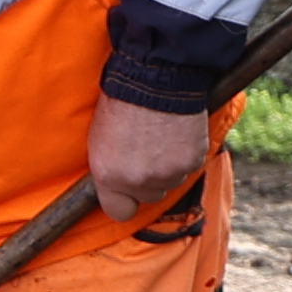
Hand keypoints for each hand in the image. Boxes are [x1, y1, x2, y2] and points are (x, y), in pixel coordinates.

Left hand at [88, 95, 210, 221]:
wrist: (156, 80)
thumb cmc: (122, 102)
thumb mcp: (100, 139)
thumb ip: (111, 168)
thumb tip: (118, 181)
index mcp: (108, 176)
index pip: (119, 212)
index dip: (124, 201)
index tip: (127, 191)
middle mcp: (137, 181)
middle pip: (149, 196)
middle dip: (149, 180)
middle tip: (147, 152)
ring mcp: (167, 174)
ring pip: (171, 182)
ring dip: (168, 167)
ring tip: (161, 139)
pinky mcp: (191, 162)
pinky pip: (190, 167)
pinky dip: (186, 155)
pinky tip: (177, 134)